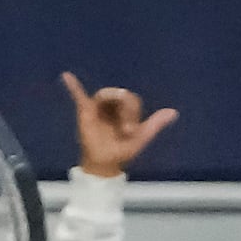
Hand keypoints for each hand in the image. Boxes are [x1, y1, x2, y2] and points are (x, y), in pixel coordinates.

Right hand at [62, 71, 178, 178]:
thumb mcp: (141, 139)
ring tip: (105, 116)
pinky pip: (78, 96)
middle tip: (123, 129)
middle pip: (119, 94)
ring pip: (104, 94)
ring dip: (108, 99)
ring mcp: (98, 108)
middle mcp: (113, 106)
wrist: (103, 164)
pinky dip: (73, 86)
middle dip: (122, 107)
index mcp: (127, 109)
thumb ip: (154, 125)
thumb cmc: (121, 152)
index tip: (129, 131)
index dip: (132, 113)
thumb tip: (174, 112)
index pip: (131, 101)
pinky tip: (66, 75)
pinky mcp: (84, 112)